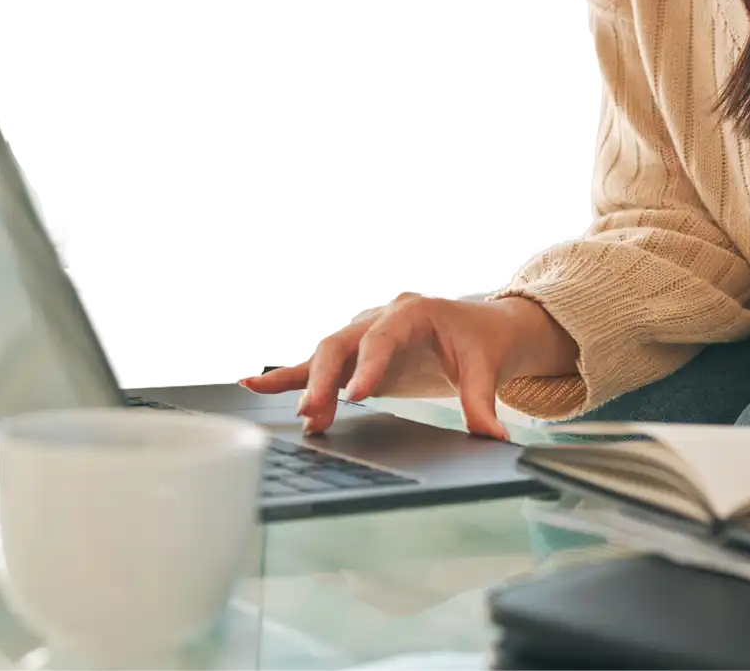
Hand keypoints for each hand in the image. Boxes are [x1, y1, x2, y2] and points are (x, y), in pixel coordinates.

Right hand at [239, 292, 576, 440]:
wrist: (482, 330)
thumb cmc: (481, 342)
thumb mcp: (486, 369)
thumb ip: (482, 403)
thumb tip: (493, 438)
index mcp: (413, 312)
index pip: (383, 337)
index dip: (368, 365)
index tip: (355, 395)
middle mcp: (381, 319)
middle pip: (342, 344)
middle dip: (324, 379)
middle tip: (313, 414)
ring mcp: (364, 337)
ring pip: (325, 356)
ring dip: (308, 385)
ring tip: (302, 418)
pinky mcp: (356, 358)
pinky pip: (319, 366)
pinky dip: (290, 376)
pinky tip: (256, 385)